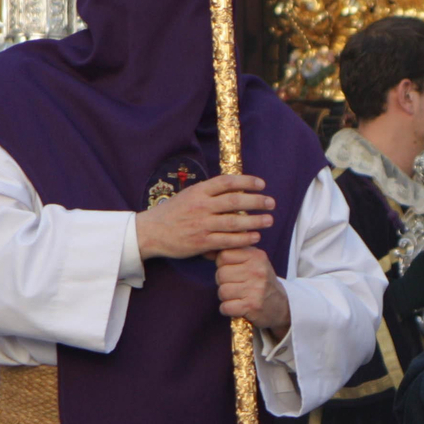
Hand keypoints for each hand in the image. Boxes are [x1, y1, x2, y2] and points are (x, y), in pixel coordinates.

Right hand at [135, 175, 274, 260]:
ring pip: (234, 222)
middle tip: (271, 203)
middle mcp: (201, 206)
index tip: (261, 184)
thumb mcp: (188, 196)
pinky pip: (228, 240)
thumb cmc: (172, 213)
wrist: (151, 232)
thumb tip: (232, 188)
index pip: (226, 182)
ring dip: (255, 221)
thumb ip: (208, 193)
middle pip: (234, 201)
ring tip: (269, 220)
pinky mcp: (202, 242)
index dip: (246, 182)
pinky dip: (244, 238)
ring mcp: (202, 224)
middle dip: (256, 201)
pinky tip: (255, 236)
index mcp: (198, 191)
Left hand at [215, 247, 290, 332]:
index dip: (223, 265)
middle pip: (221, 274)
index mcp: (257, 256)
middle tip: (238, 287)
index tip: (235, 272)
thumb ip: (233, 253)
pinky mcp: (252, 306)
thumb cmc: (260, 282)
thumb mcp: (253, 261)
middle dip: (224, 282)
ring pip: (222, 291)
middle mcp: (257, 271)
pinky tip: (238, 307)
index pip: (224, 255)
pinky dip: (228, 309)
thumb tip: (205, 251)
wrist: (281, 306)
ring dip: (226, 297)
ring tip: (239, 297)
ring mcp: (255, 289)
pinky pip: (225, 307)